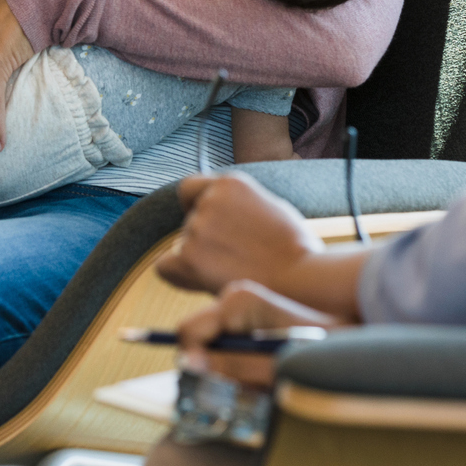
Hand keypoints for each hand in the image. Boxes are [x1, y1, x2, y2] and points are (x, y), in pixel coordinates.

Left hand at [158, 174, 321, 295]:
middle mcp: (209, 200)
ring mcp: (197, 227)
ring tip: (235, 271)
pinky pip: (165, 267)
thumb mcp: (269, 207)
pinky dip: (178, 276)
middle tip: (235, 259)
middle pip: (189, 221)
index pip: (190, 189)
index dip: (195, 206)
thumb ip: (239, 206)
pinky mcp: (188, 257)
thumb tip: (223, 215)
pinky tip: (201, 282)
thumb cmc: (294, 248)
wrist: (300, 277)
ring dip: (200, 258)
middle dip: (205, 239)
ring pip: (183, 245)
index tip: (209, 225)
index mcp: (230, 183)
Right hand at [175, 280, 342, 388]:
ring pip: (214, 349)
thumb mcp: (274, 366)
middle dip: (216, 370)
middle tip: (251, 384)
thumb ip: (231, 366)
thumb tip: (190, 365)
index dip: (193, 363)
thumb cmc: (320, 351)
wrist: (354, 338)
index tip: (218, 385)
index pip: (188, 332)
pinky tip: (269, 369)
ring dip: (233, 372)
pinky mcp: (249, 317)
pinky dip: (243, 366)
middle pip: (199, 342)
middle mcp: (234, 298)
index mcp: (237, 301)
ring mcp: (241, 306)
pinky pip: (230, 348)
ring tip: (267, 377)